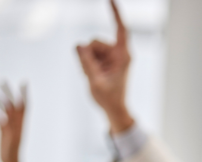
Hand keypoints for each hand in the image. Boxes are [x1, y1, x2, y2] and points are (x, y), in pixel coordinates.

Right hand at [0, 82, 26, 161]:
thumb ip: (11, 121)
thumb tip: (8, 107)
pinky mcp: (2, 132)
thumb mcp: (12, 135)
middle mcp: (16, 123)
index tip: (24, 82)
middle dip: (7, 92)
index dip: (24, 94)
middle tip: (1, 81)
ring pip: (1, 110)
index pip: (24, 105)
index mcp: (21, 123)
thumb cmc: (12, 151)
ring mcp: (8, 127)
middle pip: (12, 104)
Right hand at [77, 0, 133, 133]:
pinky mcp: (102, 58)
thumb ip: (86, 63)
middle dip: (88, 55)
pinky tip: (92, 75)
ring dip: (86, 61)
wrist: (113, 108)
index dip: (115, 13)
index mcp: (124, 55)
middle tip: (92, 74)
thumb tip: (78, 45)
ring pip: (88, 47)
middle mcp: (117, 52)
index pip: (121, 29)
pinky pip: (86, 53)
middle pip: (95, 41)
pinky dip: (85, 63)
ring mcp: (109, 55)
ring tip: (93, 77)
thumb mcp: (95, 82)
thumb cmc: (109, 98)